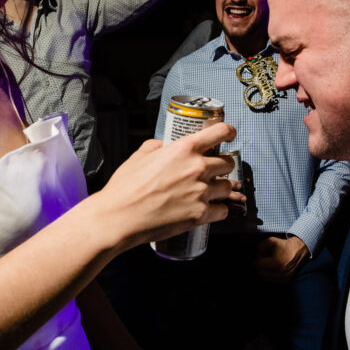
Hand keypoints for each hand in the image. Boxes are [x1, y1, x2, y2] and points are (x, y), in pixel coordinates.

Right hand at [91, 122, 243, 249]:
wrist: (119, 217)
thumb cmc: (125, 188)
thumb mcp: (139, 156)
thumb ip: (156, 146)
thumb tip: (163, 146)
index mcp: (183, 149)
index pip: (219, 132)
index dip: (228, 132)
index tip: (230, 135)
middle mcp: (197, 168)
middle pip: (227, 163)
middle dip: (222, 166)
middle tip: (213, 172)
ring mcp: (200, 192)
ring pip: (227, 187)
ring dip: (220, 189)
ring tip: (207, 193)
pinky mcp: (200, 214)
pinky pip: (222, 210)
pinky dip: (217, 210)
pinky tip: (207, 209)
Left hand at [254, 235, 309, 282]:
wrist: (299, 250)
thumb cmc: (285, 245)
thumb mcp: (272, 241)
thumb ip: (261, 246)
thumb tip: (257, 254)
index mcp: (277, 263)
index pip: (259, 265)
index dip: (258, 258)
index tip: (261, 254)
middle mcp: (281, 272)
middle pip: (261, 272)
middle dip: (260, 265)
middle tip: (264, 259)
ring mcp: (283, 278)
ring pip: (265, 277)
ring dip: (264, 270)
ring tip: (269, 263)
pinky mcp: (285, 281)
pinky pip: (272, 280)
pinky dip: (270, 274)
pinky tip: (273, 267)